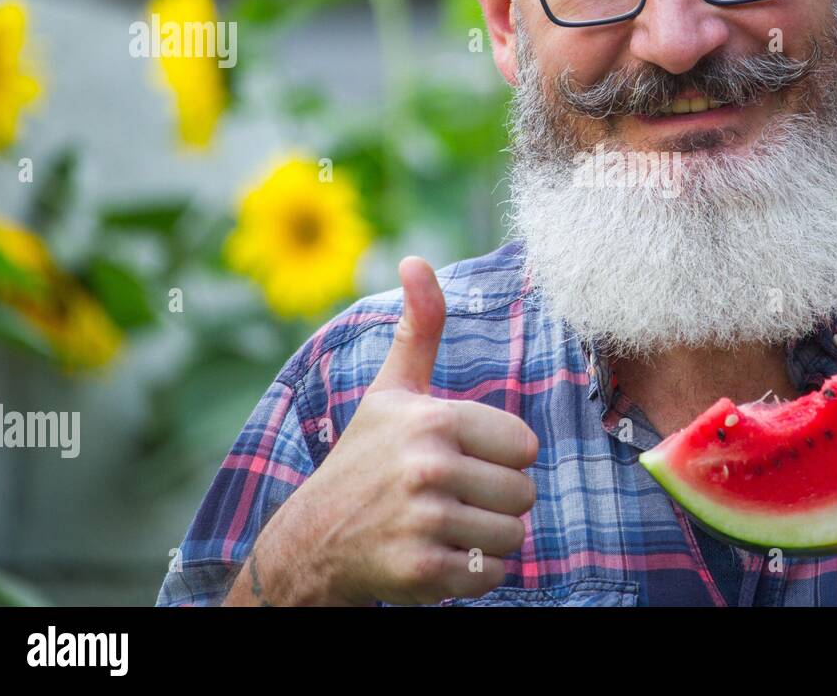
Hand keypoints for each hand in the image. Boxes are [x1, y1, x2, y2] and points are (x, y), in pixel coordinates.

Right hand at [227, 257, 538, 606]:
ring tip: (444, 527)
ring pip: (512, 537)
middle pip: (523, 494)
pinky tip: (436, 557)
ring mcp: (423, 520)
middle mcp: (427, 466)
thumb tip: (416, 259)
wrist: (312, 540)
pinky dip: (472, 575)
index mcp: (432, 418)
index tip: (461, 460)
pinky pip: (491, 576)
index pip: (524, 446)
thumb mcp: (392, 391)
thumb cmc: (365, 459)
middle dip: (496, 503)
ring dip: (486, 541)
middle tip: (451, 499)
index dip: (500, 458)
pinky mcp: (420, 570)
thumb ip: (420, 328)